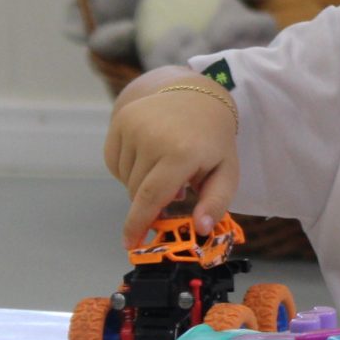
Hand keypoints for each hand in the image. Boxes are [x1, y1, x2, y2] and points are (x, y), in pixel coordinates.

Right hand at [103, 87, 239, 249]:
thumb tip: (200, 229)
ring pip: (124, 178)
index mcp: (181, 152)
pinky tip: (148, 158)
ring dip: (139, 184)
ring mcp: (133, 125)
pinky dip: (127, 169)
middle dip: (149, 203)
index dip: (138, 224)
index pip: (151, 197)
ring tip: (163, 168)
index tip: (130, 244)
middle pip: (137, 192)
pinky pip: (114, 161)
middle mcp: (152, 136)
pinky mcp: (121, 119)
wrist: (198, 96)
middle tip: (170, 195)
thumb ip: (215, 204)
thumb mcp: (226, 173)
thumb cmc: (213, 142)